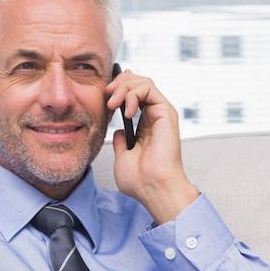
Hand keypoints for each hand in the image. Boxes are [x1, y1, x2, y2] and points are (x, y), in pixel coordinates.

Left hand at [105, 69, 199, 223]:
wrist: (152, 187)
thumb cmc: (140, 180)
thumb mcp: (122, 156)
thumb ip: (120, 141)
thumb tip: (118, 131)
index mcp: (145, 126)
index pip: (133, 96)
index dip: (118, 88)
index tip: (103, 95)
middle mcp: (154, 117)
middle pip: (137, 84)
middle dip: (118, 84)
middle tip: (107, 95)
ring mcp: (160, 114)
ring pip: (143, 82)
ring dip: (123, 87)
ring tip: (113, 103)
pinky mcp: (166, 112)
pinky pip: (149, 88)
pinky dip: (133, 94)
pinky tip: (126, 110)